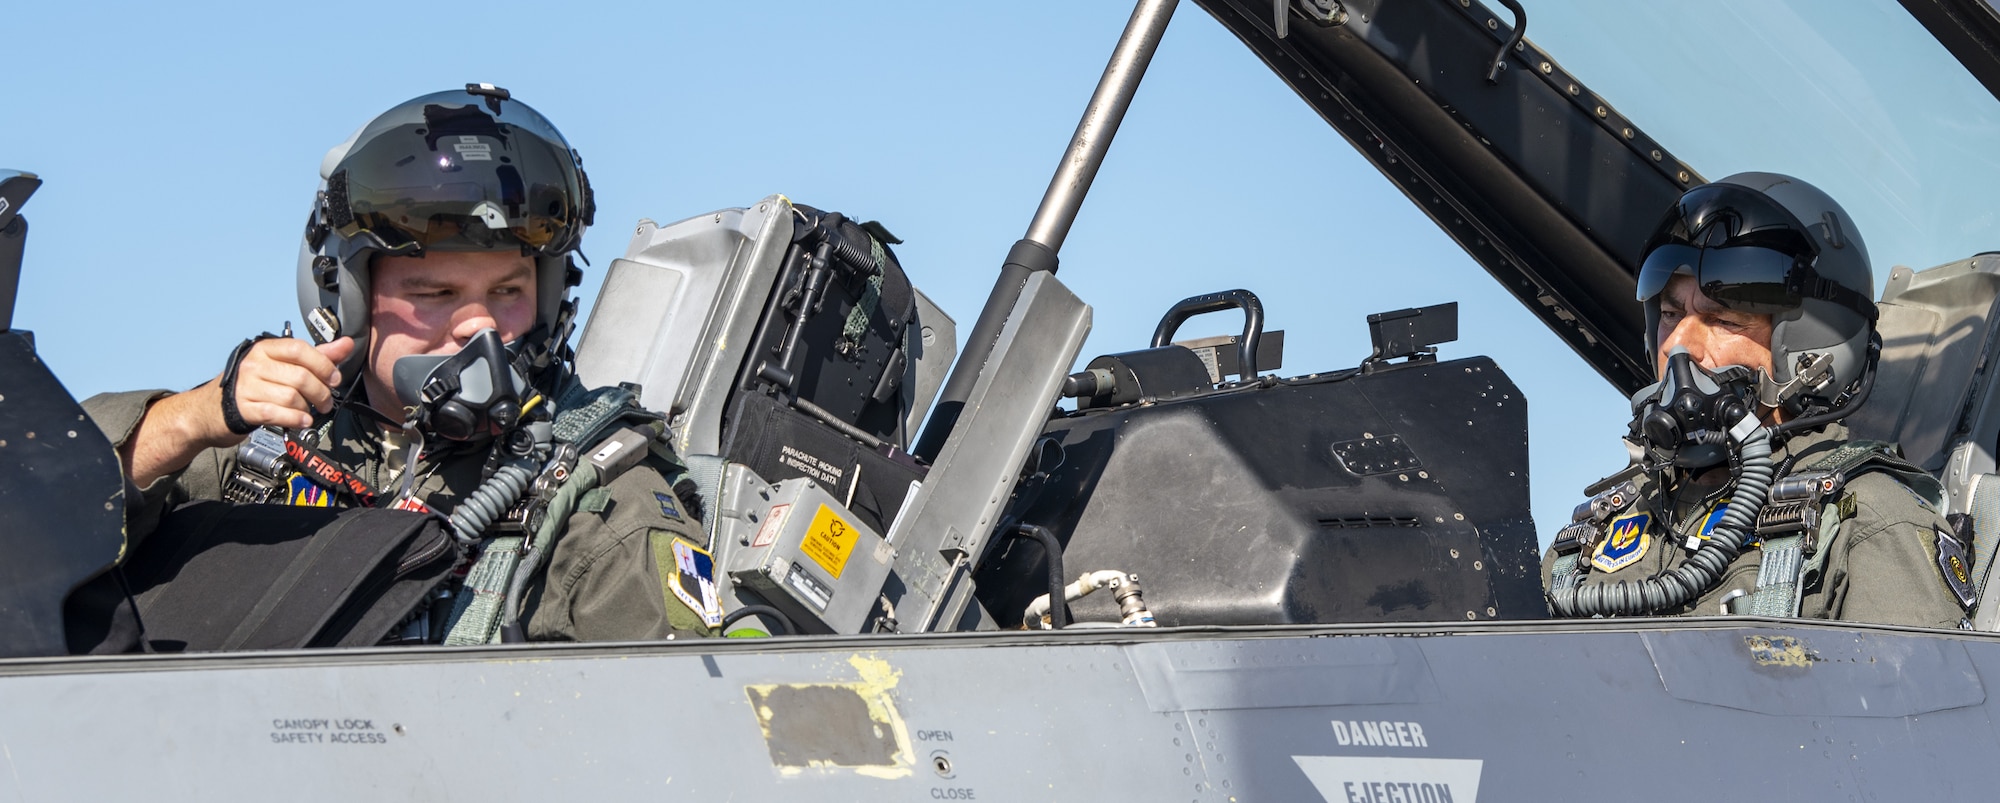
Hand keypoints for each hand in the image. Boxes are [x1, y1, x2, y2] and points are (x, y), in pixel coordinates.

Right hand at [227, 336, 355, 431]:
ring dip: (308, 408)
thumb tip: (346, 344)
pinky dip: (295, 419)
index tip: (334, 378)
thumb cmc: (254, 384)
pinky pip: (276, 413)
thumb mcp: (283, 365)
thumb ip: (317, 355)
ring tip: (310, 411)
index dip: (323, 365)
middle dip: (321, 392)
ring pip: (291, 396)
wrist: (213, 408)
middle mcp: (254, 364)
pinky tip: (303, 421)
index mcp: (266, 349)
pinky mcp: (244, 408)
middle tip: (326, 401)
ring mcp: (247, 386)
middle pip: (300, 376)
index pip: (299, 349)